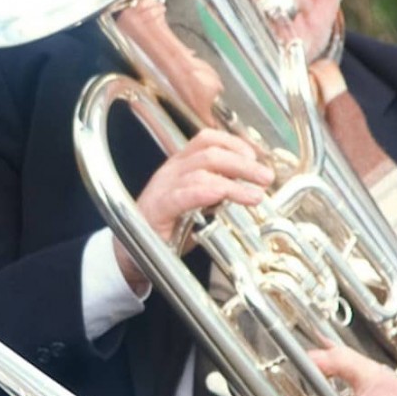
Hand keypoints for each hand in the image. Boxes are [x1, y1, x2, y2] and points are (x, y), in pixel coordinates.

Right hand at [114, 128, 273, 291]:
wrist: (131, 255)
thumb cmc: (167, 231)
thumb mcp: (198, 207)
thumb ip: (218, 194)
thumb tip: (248, 187)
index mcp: (180, 166)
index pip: (207, 140)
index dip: (235, 143)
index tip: (256, 157)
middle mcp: (171, 171)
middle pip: (210, 151)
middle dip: (243, 162)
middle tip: (265, 176)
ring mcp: (163, 188)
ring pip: (201, 169)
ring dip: (234, 180)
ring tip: (256, 194)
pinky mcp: (159, 208)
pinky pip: (185, 193)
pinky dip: (209, 192)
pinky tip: (227, 196)